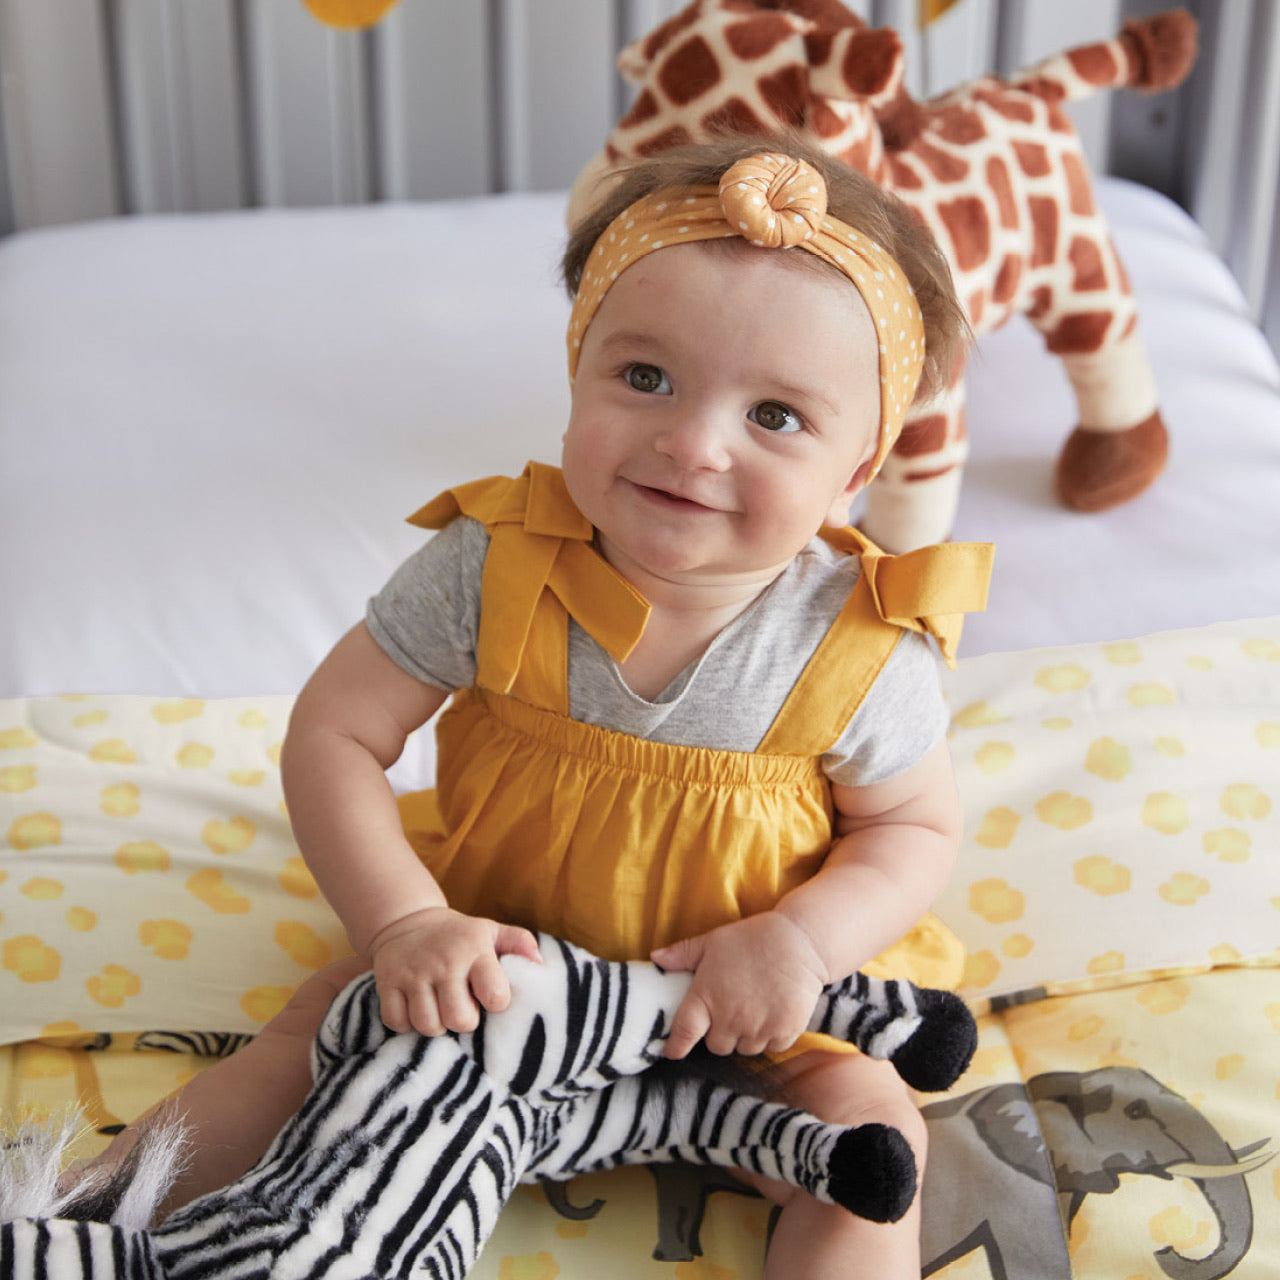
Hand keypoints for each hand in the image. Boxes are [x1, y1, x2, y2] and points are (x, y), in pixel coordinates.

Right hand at [368, 907, 540, 1035]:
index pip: (496, 996)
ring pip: (428, 1025)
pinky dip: (407, 1023)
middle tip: (461, 1005)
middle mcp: (444, 961)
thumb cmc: (459, 935)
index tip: (488, 996)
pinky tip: (416, 1007)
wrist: (407, 920)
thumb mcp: (491, 931)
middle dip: (464, 1020)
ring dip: (436, 1024)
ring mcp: (413, 972)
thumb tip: (540, 966)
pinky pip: (398, 1023)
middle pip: (460, 1020)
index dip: (496, 1003)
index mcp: (475, 949)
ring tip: (439, 1007)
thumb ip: (520, 943)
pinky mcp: (387, 982)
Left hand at [650, 912, 828, 1058]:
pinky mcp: (783, 1032)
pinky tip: (774, 1012)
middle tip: (731, 1010)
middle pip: (717, 1046)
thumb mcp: (713, 941)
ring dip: (746, 1036)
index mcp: (706, 995)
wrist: (800, 941)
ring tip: (755, 1007)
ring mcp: (757, 1027)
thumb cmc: (751, 939)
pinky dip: (771, 1037)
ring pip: (745, 1049)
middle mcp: (729, 1017)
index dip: (675, 1046)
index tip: (672, 1051)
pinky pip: (771, 1048)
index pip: (684, 1032)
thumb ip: (682, 953)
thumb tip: (655, 958)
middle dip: (721, 1033)